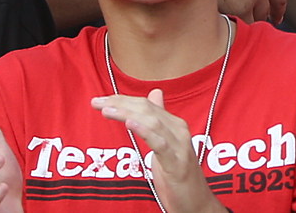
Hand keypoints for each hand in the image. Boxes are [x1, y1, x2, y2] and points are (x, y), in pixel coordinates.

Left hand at [93, 89, 219, 211]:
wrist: (197, 203)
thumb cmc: (180, 174)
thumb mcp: (167, 143)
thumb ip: (160, 119)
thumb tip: (155, 93)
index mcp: (174, 125)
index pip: (146, 104)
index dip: (123, 99)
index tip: (101, 100)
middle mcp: (179, 130)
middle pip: (147, 109)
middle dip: (120, 103)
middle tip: (97, 102)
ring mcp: (179, 146)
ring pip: (152, 122)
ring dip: (127, 114)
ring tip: (107, 111)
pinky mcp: (177, 164)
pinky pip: (160, 144)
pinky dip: (145, 131)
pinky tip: (130, 124)